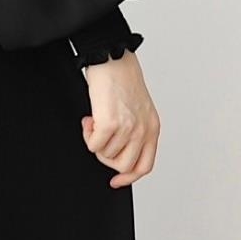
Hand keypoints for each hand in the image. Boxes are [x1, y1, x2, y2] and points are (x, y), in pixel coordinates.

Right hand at [80, 51, 159, 187]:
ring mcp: (128, 128)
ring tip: (94, 122)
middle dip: (107, 158)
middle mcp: (143, 130)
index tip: (115, 181)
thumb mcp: (138, 109)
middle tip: (100, 141)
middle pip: (124, 165)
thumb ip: (134, 131)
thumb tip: (116, 153)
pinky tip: (89, 120)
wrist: (112, 59)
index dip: (129, 177)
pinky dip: (88, 135)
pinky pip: (93, 145)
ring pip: (106, 155)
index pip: (145, 165)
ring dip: (95, 141)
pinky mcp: (110, 123)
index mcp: (152, 128)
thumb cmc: (122, 80)